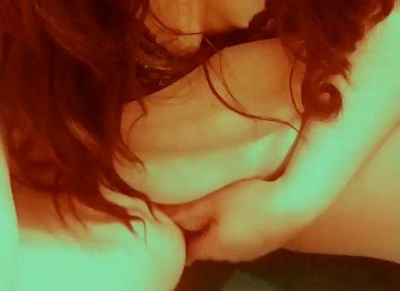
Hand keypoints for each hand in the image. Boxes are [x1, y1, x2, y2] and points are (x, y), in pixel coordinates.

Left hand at [155, 177, 311, 264]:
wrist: (295, 204)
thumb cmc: (249, 201)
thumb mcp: (213, 201)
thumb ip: (187, 210)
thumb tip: (161, 215)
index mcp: (214, 247)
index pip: (188, 252)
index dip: (177, 239)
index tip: (169, 225)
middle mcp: (231, 255)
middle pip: (207, 246)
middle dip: (198, 232)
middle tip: (189, 210)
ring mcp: (251, 251)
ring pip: (226, 241)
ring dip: (218, 228)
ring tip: (214, 207)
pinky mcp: (266, 242)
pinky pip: (242, 236)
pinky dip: (236, 226)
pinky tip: (241, 211)